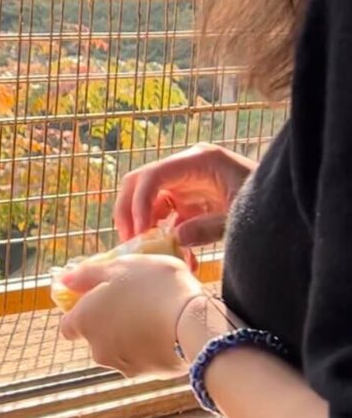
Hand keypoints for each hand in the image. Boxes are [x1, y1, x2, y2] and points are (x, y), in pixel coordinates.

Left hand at [58, 255, 203, 377]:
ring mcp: (123, 366)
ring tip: (153, 314)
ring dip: (129, 336)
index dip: (80, 313)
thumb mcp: (119, 267)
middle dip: (108, 323)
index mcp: (85, 322)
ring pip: (119, 349)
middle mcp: (98, 350)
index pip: (68, 326)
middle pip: (95, 338)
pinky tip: (166, 330)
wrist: (194, 324)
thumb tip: (64, 279)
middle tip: (131, 301)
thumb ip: (88, 274)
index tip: (97, 299)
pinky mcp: (149, 376)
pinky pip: (143, 358)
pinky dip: (149, 348)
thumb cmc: (152, 287)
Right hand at [114, 143, 255, 246]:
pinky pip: (164, 213)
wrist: (290, 207)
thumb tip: (174, 238)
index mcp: (200, 160)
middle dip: (129, 211)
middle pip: (140, 181)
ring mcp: (186, 180)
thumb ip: (208, 227)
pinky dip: (162, 233)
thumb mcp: (240, 218)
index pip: (154, 176)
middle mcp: (187, 165)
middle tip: (128, 241)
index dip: (139, 203)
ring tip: (145, 253)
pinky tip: (175, 257)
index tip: (138, 234)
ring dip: (142, 224)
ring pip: (147, 197)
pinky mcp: (189, 198)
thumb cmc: (269, 207)